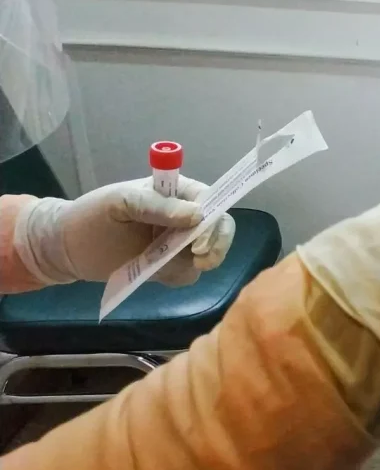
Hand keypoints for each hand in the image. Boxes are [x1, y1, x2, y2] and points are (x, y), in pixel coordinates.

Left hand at [14, 176, 235, 285]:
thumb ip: (157, 206)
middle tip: (199, 260)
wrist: (69, 247)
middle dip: (216, 245)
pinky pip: (190, 274)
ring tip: (167, 266)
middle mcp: (186, 217)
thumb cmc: (93, 216)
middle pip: (221, 229)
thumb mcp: (121, 202)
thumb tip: (197, 216)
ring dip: (198, 263)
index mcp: (178, 192)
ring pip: (210, 254)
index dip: (213, 222)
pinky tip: (158, 273)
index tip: (197, 243)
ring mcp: (181, 243)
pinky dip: (180, 277)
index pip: (212, 202)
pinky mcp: (173, 266)